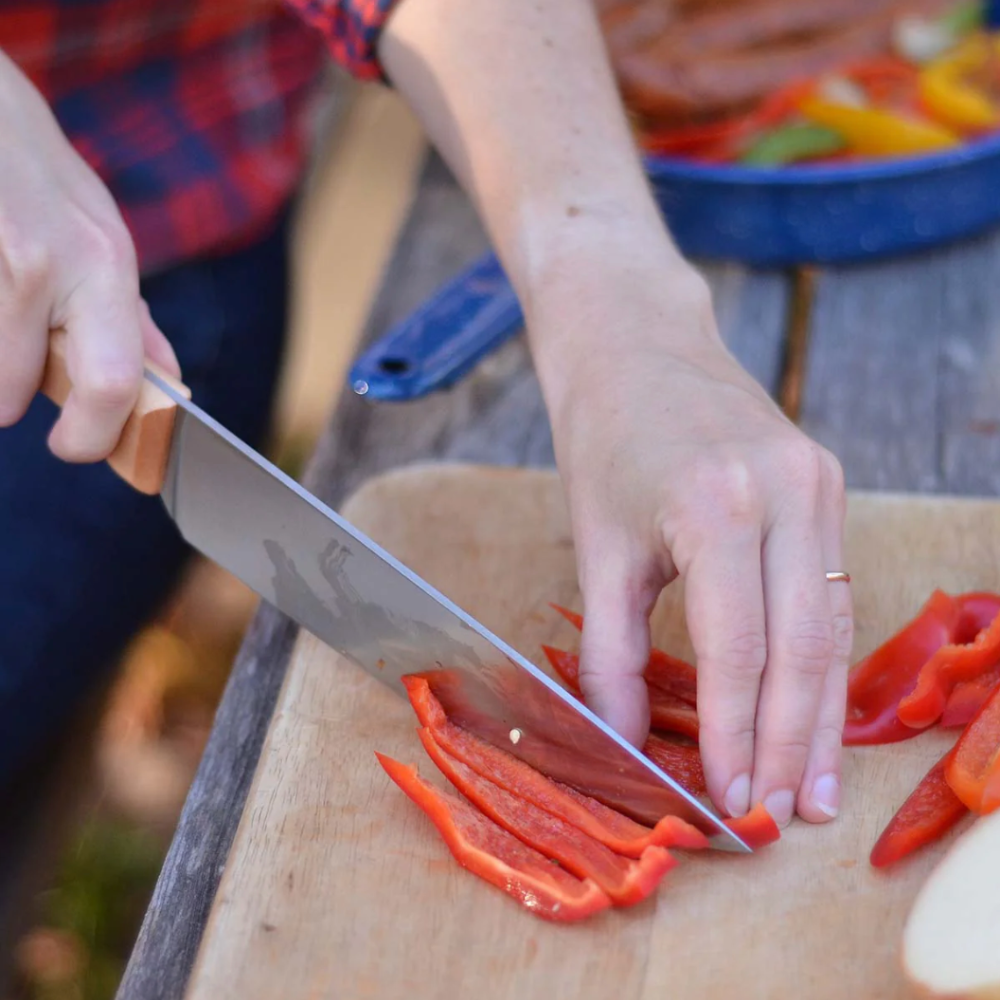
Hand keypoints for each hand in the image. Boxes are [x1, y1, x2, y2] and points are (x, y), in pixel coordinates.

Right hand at [0, 50, 177, 459]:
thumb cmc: (41, 177)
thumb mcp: (104, 239)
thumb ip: (129, 320)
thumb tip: (169, 387)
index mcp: (104, 264)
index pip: (115, 381)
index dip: (96, 434)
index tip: (78, 448)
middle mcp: (45, 263)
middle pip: (16, 389)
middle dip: (11, 409)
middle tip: (13, 403)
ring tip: (0, 312)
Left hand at [378, 0, 851, 826]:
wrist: (634, 341)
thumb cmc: (603, 437)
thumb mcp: (596, 547)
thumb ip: (611, 650)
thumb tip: (626, 743)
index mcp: (718, 506)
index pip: (741, 651)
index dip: (737, 737)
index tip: (731, 803)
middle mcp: (786, 493)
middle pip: (804, 647)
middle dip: (794, 743)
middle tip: (787, 819)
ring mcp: (818, 484)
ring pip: (831, 624)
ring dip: (822, 712)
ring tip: (815, 788)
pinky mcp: (826, 482)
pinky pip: (830, 587)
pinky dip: (821, 656)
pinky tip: (815, 708)